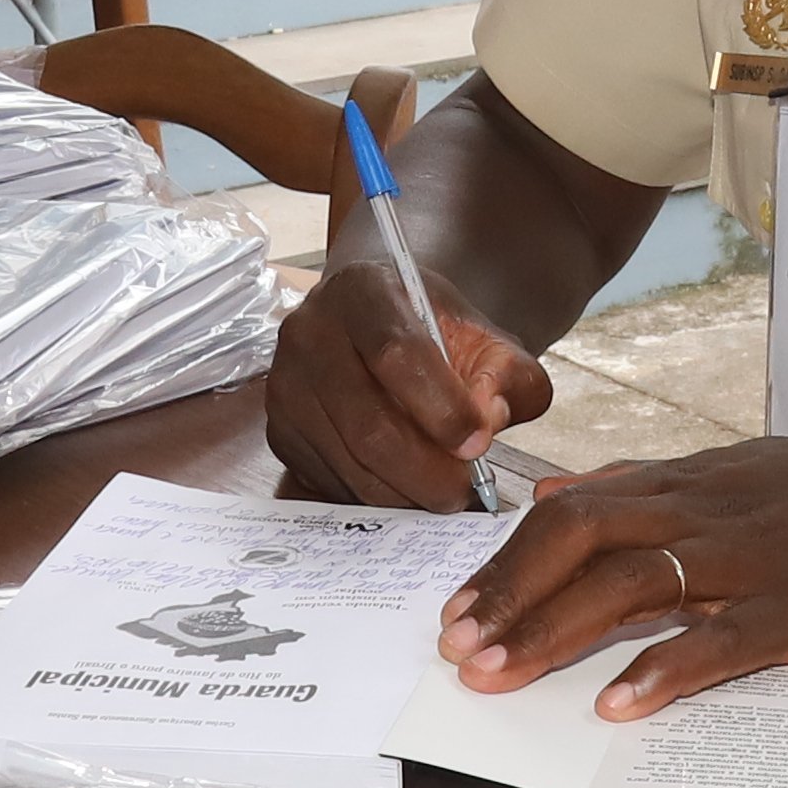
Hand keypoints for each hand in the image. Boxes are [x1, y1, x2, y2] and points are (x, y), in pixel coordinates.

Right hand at [262, 250, 546, 509]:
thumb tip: (488, 418)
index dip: (440, 408)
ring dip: (403, 493)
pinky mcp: (279, 430)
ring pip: (349, 462)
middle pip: (367, 423)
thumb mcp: (487, 338)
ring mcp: (286, 385)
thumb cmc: (434, 331)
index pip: (396, 354)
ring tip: (443, 492)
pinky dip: (374, 496)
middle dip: (425, 471)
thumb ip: (509, 374)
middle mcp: (309, 333)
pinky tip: (405, 486)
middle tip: (465, 491)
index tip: (479, 444)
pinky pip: (328, 481)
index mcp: (362, 291)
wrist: (378, 323)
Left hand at [437, 436, 787, 720]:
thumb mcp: (745, 468)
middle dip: (508, 594)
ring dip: (555, 633)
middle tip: (456, 651)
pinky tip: (618, 705)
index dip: (506, 557)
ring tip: (499, 677)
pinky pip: (723, 641)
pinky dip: (665, 671)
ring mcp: (757, 558)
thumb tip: (556, 487)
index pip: (575, 503)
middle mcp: (712, 508)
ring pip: (634, 583)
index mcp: (696, 478)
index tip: (457, 607)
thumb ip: (649, 484)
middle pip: (583, 534)